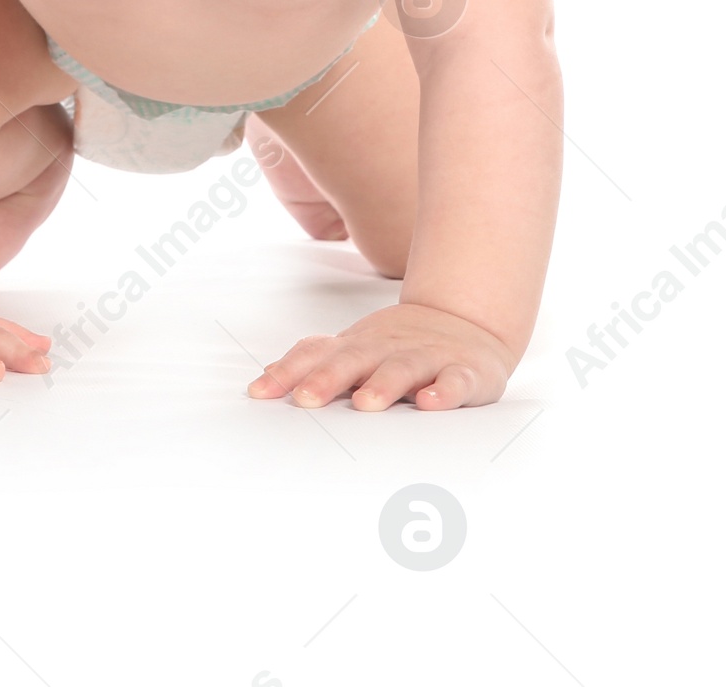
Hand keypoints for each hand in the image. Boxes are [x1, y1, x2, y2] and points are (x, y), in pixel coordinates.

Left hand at [247, 303, 513, 410]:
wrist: (465, 321)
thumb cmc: (397, 346)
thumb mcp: (355, 350)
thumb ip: (315, 364)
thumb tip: (262, 384)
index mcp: (357, 345)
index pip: (317, 353)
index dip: (289, 371)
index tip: (260, 393)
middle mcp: (387, 348)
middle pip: (355, 359)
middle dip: (329, 378)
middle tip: (306, 399)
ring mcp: (426, 357)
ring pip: (403, 368)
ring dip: (383, 384)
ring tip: (366, 403)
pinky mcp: (463, 371)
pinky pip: (454, 380)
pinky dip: (443, 391)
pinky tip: (429, 402)